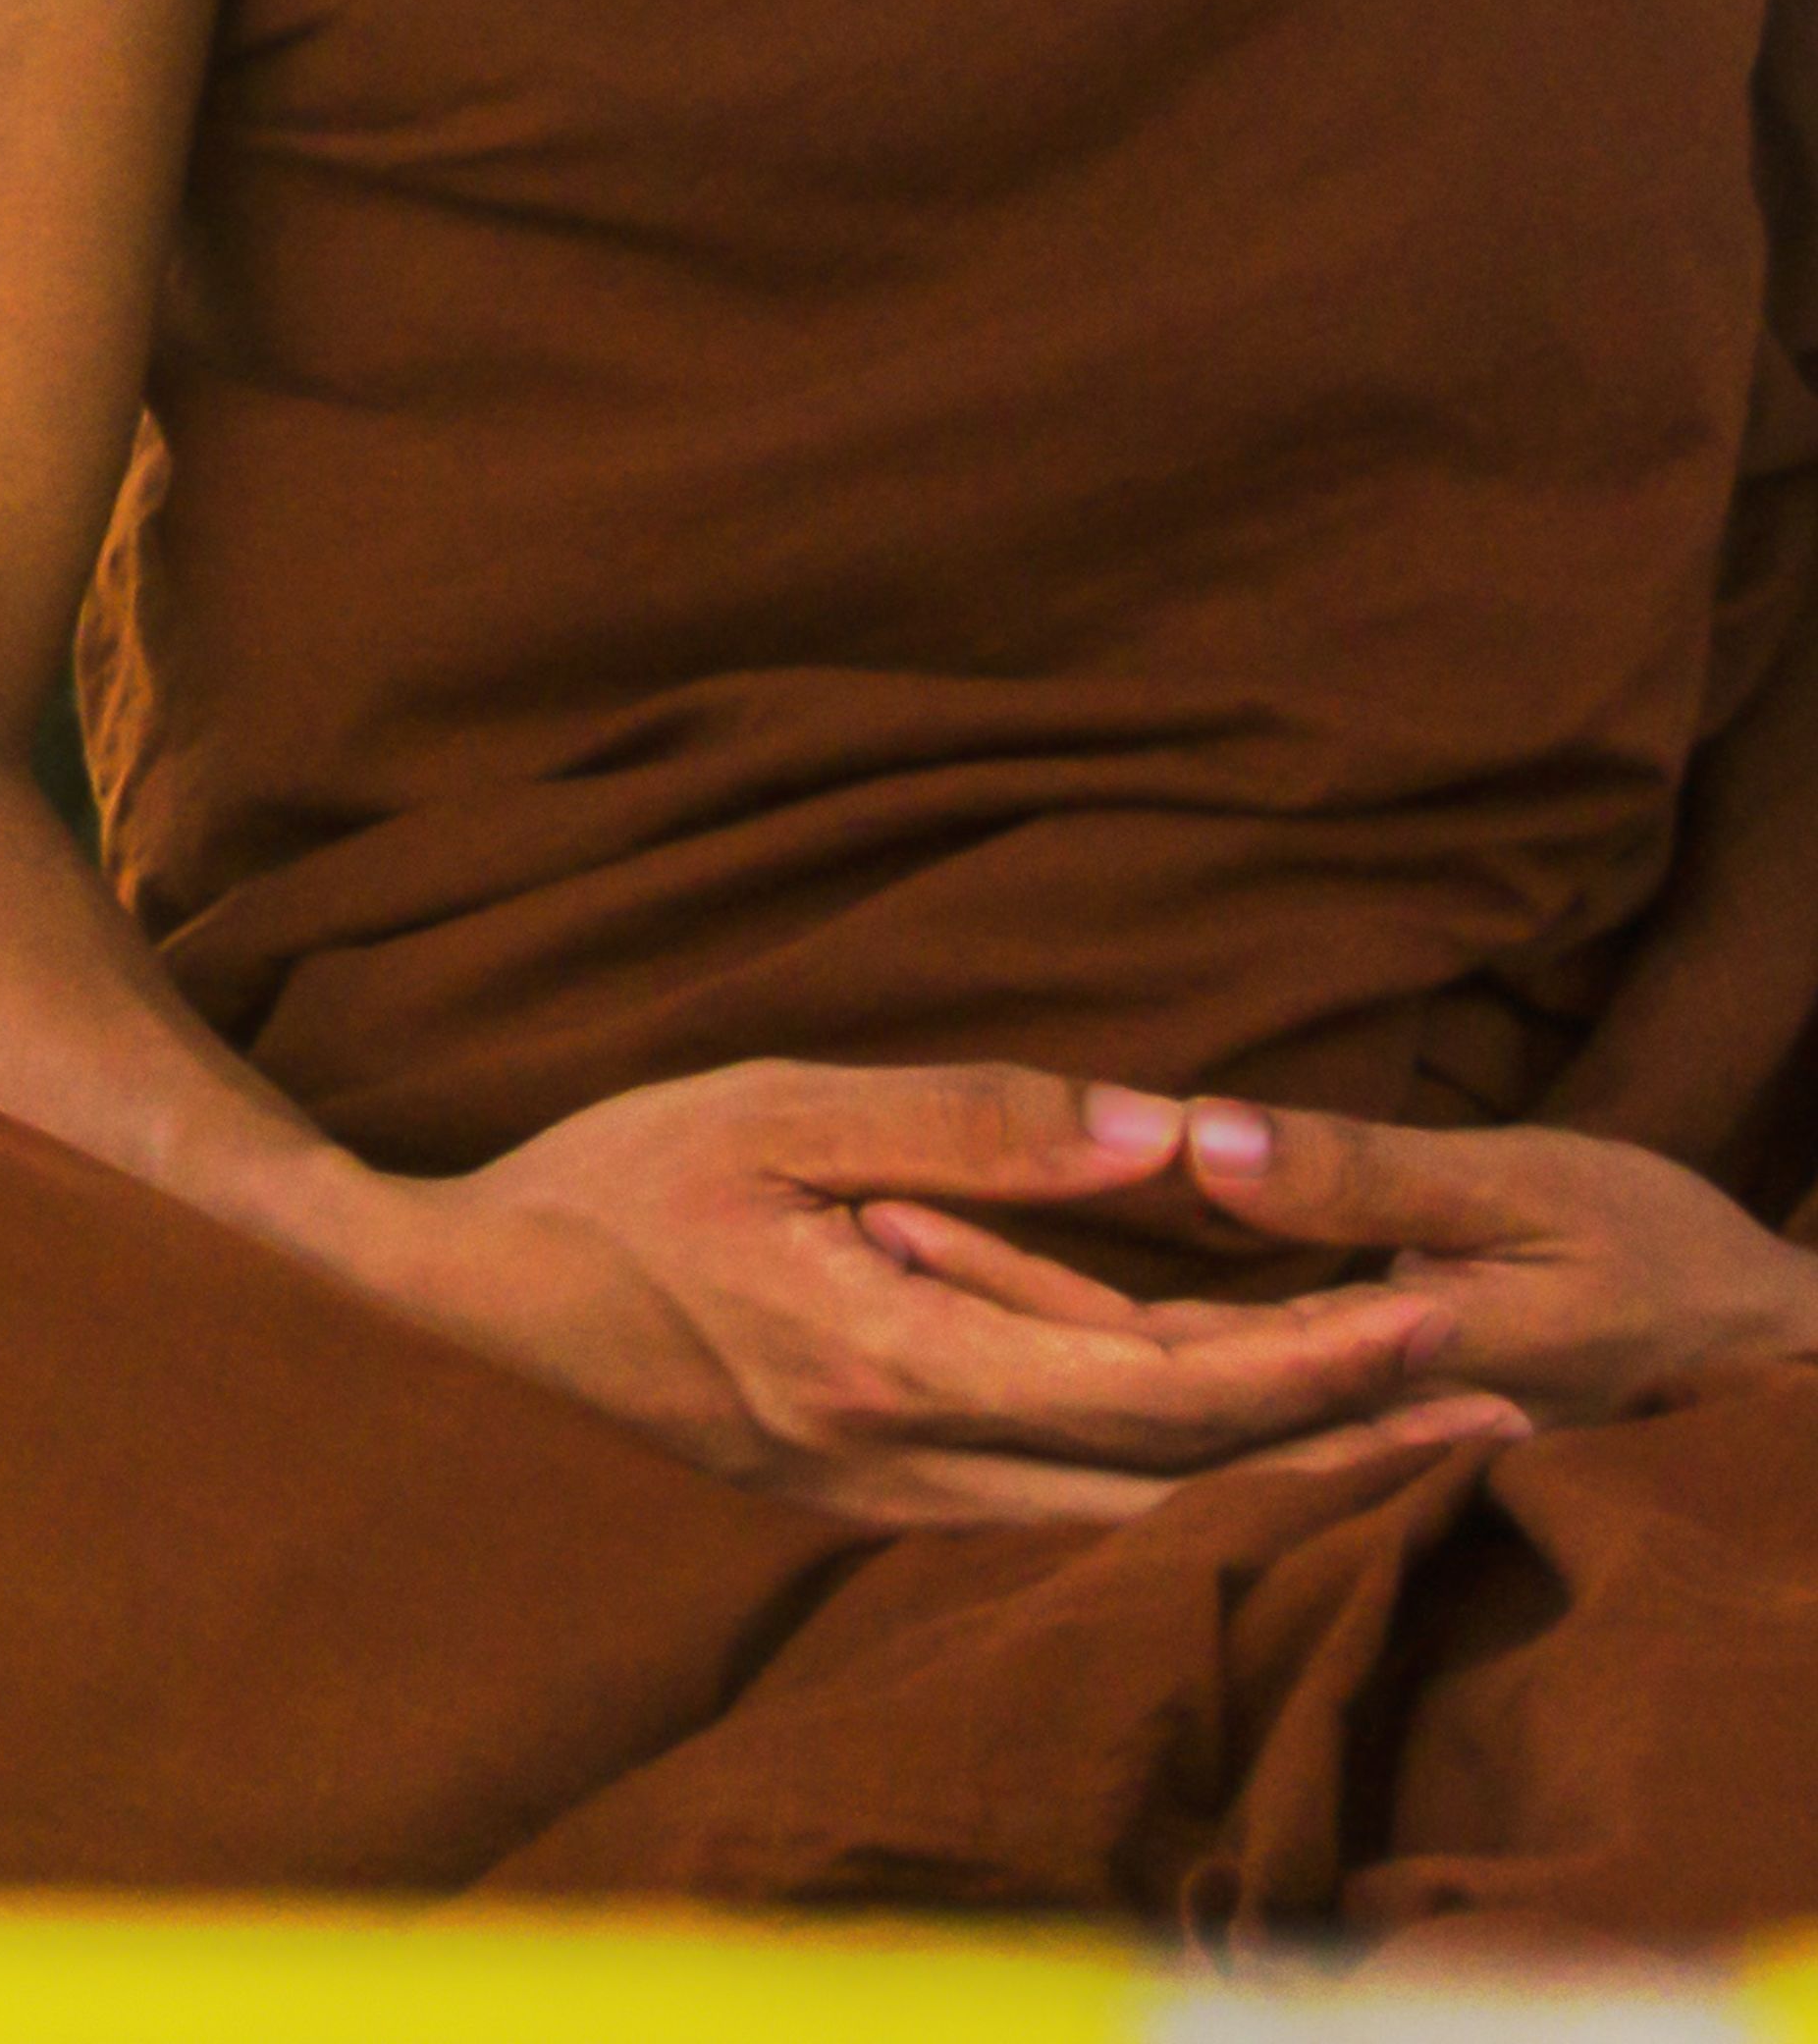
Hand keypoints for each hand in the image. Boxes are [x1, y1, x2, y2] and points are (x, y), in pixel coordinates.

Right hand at [324, 1059, 1526, 1532]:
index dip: (1315, 1361)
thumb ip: (970, 1124)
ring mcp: (887, 1504)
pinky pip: (1053, 1507)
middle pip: (1176, 1480)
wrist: (466, 1304)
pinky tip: (1219, 1445)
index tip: (1436, 1318)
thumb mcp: (778, 1102)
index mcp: (895, 1358)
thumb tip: (1158, 1135)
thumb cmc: (609, 1177)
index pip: (1160, 1386)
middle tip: (1493, 1402)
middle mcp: (911, 1464)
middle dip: (1342, 1440)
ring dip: (1271, 1471)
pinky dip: (1163, 1479)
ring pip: (1124, 1512)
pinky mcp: (865, 1503)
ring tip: (1399, 1425)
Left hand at [864, 1096, 1817, 1435]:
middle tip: (835, 1212)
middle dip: (974, 1296)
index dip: (1006, 1272)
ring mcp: (1311, 1419)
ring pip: (1126, 1394)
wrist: (1769, 1366)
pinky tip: (996, 1298)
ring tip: (872, 1232)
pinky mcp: (1324, 1398)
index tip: (884, 1202)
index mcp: (1352, 1363)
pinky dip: (1082, 1346)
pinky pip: (1172, 1392)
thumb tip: (1201, 1139)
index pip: (1136, 1338)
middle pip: (1106, 1376)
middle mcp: (1307, 1417)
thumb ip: (1361, 1178)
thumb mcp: (1530, 1197)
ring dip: (1009, 1317)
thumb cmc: (1664, 1262)